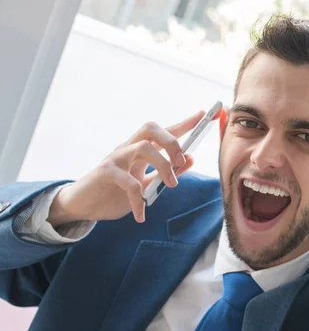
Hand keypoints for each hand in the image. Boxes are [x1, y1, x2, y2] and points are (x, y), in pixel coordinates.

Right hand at [48, 111, 205, 225]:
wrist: (81, 206)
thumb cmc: (114, 193)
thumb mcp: (146, 184)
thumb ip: (165, 172)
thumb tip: (190, 159)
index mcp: (139, 150)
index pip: (163, 131)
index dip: (184, 123)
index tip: (203, 115)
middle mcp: (127, 148)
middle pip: (151, 129)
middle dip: (172, 141)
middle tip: (182, 161)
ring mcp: (115, 158)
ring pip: (143, 147)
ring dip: (163, 166)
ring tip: (171, 185)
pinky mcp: (104, 173)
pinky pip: (128, 182)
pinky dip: (138, 200)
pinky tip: (141, 215)